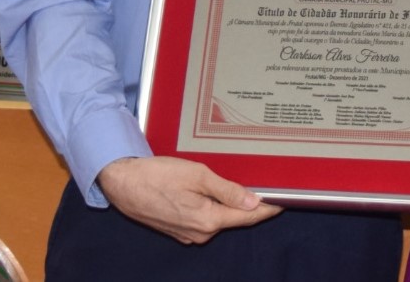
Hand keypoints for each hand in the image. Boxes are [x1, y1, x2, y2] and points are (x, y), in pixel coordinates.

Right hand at [97, 156, 281, 243]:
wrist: (123, 183)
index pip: (248, 217)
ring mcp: (189, 234)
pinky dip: (213, 206)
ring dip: (229, 203)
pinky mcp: (180, 230)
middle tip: (265, 183)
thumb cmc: (157, 175)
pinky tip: (211, 191)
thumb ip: (227, 190)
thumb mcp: (197, 175)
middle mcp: (200, 233)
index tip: (286, 200)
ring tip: (237, 182)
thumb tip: (253, 202)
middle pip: (235, 218)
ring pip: (219, 218)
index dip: (269, 208)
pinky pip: (204, 218)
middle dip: (249, 203)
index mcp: (208, 221)